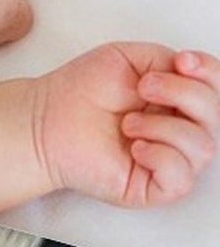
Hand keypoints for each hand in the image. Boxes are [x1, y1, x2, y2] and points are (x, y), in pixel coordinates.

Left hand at [34, 44, 219, 207]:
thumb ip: (168, 60)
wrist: (44, 120)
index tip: (182, 61)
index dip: (210, 73)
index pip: (218, 90)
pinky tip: (135, 147)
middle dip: (184, 94)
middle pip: (217, 116)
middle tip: (143, 88)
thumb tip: (193, 71)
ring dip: (163, 127)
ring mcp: (169, 160)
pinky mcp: (153, 187)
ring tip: (127, 122)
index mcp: (178, 101)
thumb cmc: (80, 92)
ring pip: (203, 147)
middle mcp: (179, 131)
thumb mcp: (129, 58)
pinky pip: (181, 178)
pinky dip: (161, 157)